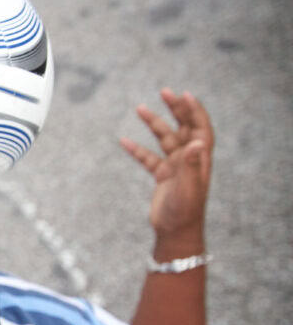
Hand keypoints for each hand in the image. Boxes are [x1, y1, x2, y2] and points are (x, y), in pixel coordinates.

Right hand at [120, 89, 213, 240]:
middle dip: (175, 109)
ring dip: (154, 124)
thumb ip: (192, 165)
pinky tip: (124, 141)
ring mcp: (175, 167)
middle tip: (165, 92)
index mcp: (199, 159)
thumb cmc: (185, 212)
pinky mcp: (162, 176)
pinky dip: (137, 149)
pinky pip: (148, 158)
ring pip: (164, 139)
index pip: (200, 128)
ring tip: (140, 108)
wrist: (175, 233)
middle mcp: (189, 159)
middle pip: (184, 128)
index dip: (194, 111)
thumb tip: (198, 142)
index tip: (184, 95)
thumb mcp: (189, 188)